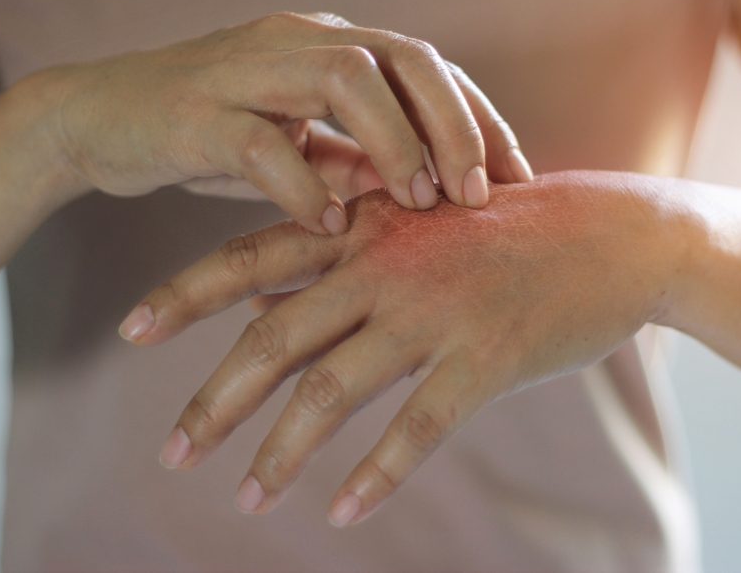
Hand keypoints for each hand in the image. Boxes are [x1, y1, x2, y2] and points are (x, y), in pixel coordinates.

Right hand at [34, 12, 531, 234]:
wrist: (94, 120)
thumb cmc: (204, 134)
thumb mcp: (293, 142)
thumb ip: (354, 155)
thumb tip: (426, 191)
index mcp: (326, 43)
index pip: (427, 66)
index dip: (478, 119)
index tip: (516, 180)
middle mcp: (295, 40)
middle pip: (402, 56)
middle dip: (454, 125)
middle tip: (479, 195)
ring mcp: (244, 70)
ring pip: (344, 78)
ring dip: (394, 144)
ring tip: (417, 205)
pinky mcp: (193, 113)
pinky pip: (262, 144)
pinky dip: (305, 187)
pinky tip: (330, 228)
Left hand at [124, 172, 688, 525]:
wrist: (612, 234)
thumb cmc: (505, 230)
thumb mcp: (414, 228)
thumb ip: (336, 267)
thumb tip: (260, 308)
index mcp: (362, 229)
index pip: (251, 257)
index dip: (184, 294)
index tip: (128, 330)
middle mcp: (383, 268)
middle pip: (273, 339)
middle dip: (214, 400)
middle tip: (171, 452)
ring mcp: (432, 314)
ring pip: (332, 391)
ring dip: (280, 453)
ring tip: (245, 498)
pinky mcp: (484, 359)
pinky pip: (416, 429)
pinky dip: (373, 474)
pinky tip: (339, 512)